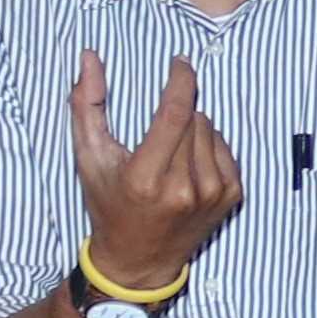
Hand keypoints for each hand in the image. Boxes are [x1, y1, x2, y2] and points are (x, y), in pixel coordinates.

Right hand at [65, 47, 244, 287]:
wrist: (139, 261)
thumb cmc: (108, 204)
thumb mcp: (89, 157)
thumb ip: (85, 104)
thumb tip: (89, 57)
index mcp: (145, 177)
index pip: (174, 114)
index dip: (181, 81)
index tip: (181, 62)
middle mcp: (183, 188)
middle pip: (192, 118)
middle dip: (177, 111)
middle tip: (157, 132)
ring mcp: (211, 195)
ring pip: (211, 129)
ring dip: (192, 129)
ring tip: (170, 155)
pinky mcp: (231, 198)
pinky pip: (226, 147)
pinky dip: (208, 147)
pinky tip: (188, 166)